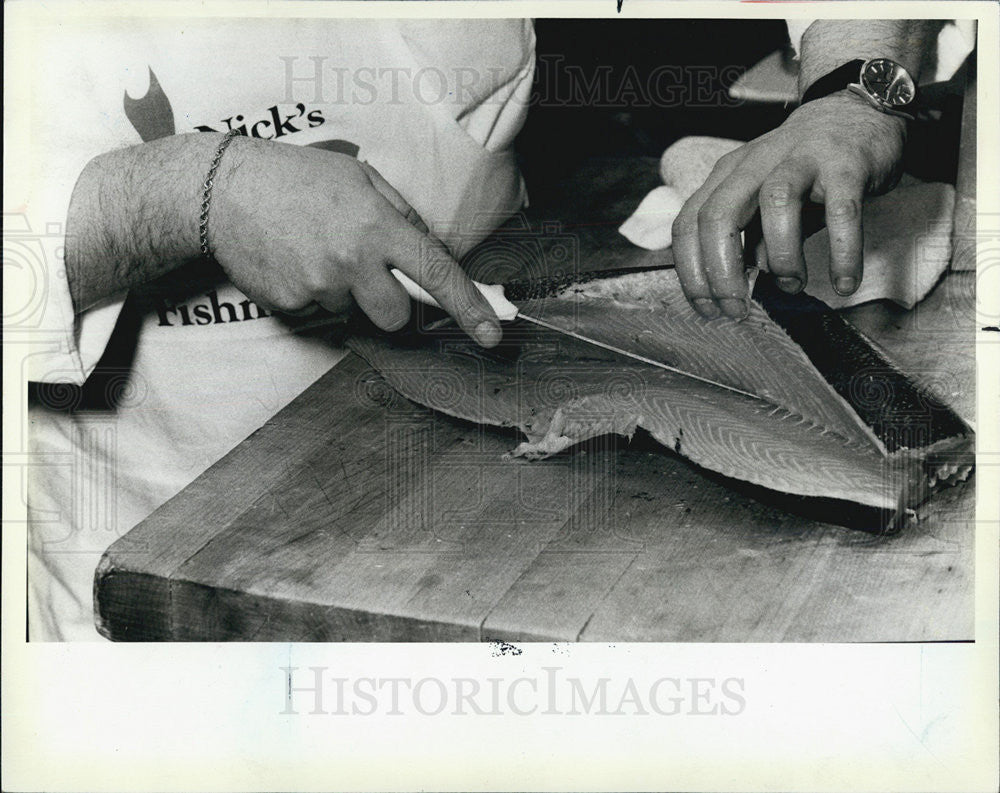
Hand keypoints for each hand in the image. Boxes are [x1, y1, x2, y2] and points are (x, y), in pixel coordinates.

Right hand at [211, 138, 501, 346]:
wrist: (221, 191)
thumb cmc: (296, 177)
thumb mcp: (359, 178)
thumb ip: (401, 215)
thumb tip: (433, 253)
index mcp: (377, 225)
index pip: (436, 273)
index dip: (469, 307)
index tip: (493, 334)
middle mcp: (352, 261)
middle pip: (397, 317)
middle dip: (390, 304)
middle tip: (364, 271)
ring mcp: (319, 287)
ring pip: (354, 313)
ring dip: (347, 294)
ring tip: (317, 253)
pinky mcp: (291, 305)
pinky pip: (319, 312)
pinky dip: (313, 293)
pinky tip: (294, 261)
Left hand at [671, 91, 905, 318]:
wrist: (857, 112)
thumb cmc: (803, 171)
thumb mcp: (762, 204)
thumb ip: (749, 241)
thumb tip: (739, 287)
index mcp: (727, 175)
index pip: (689, 223)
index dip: (691, 272)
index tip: (707, 308)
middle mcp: (755, 163)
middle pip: (719, 216)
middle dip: (722, 272)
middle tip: (738, 309)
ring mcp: (801, 158)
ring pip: (775, 204)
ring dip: (780, 258)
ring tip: (793, 285)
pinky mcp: (847, 164)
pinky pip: (841, 212)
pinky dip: (842, 252)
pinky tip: (844, 282)